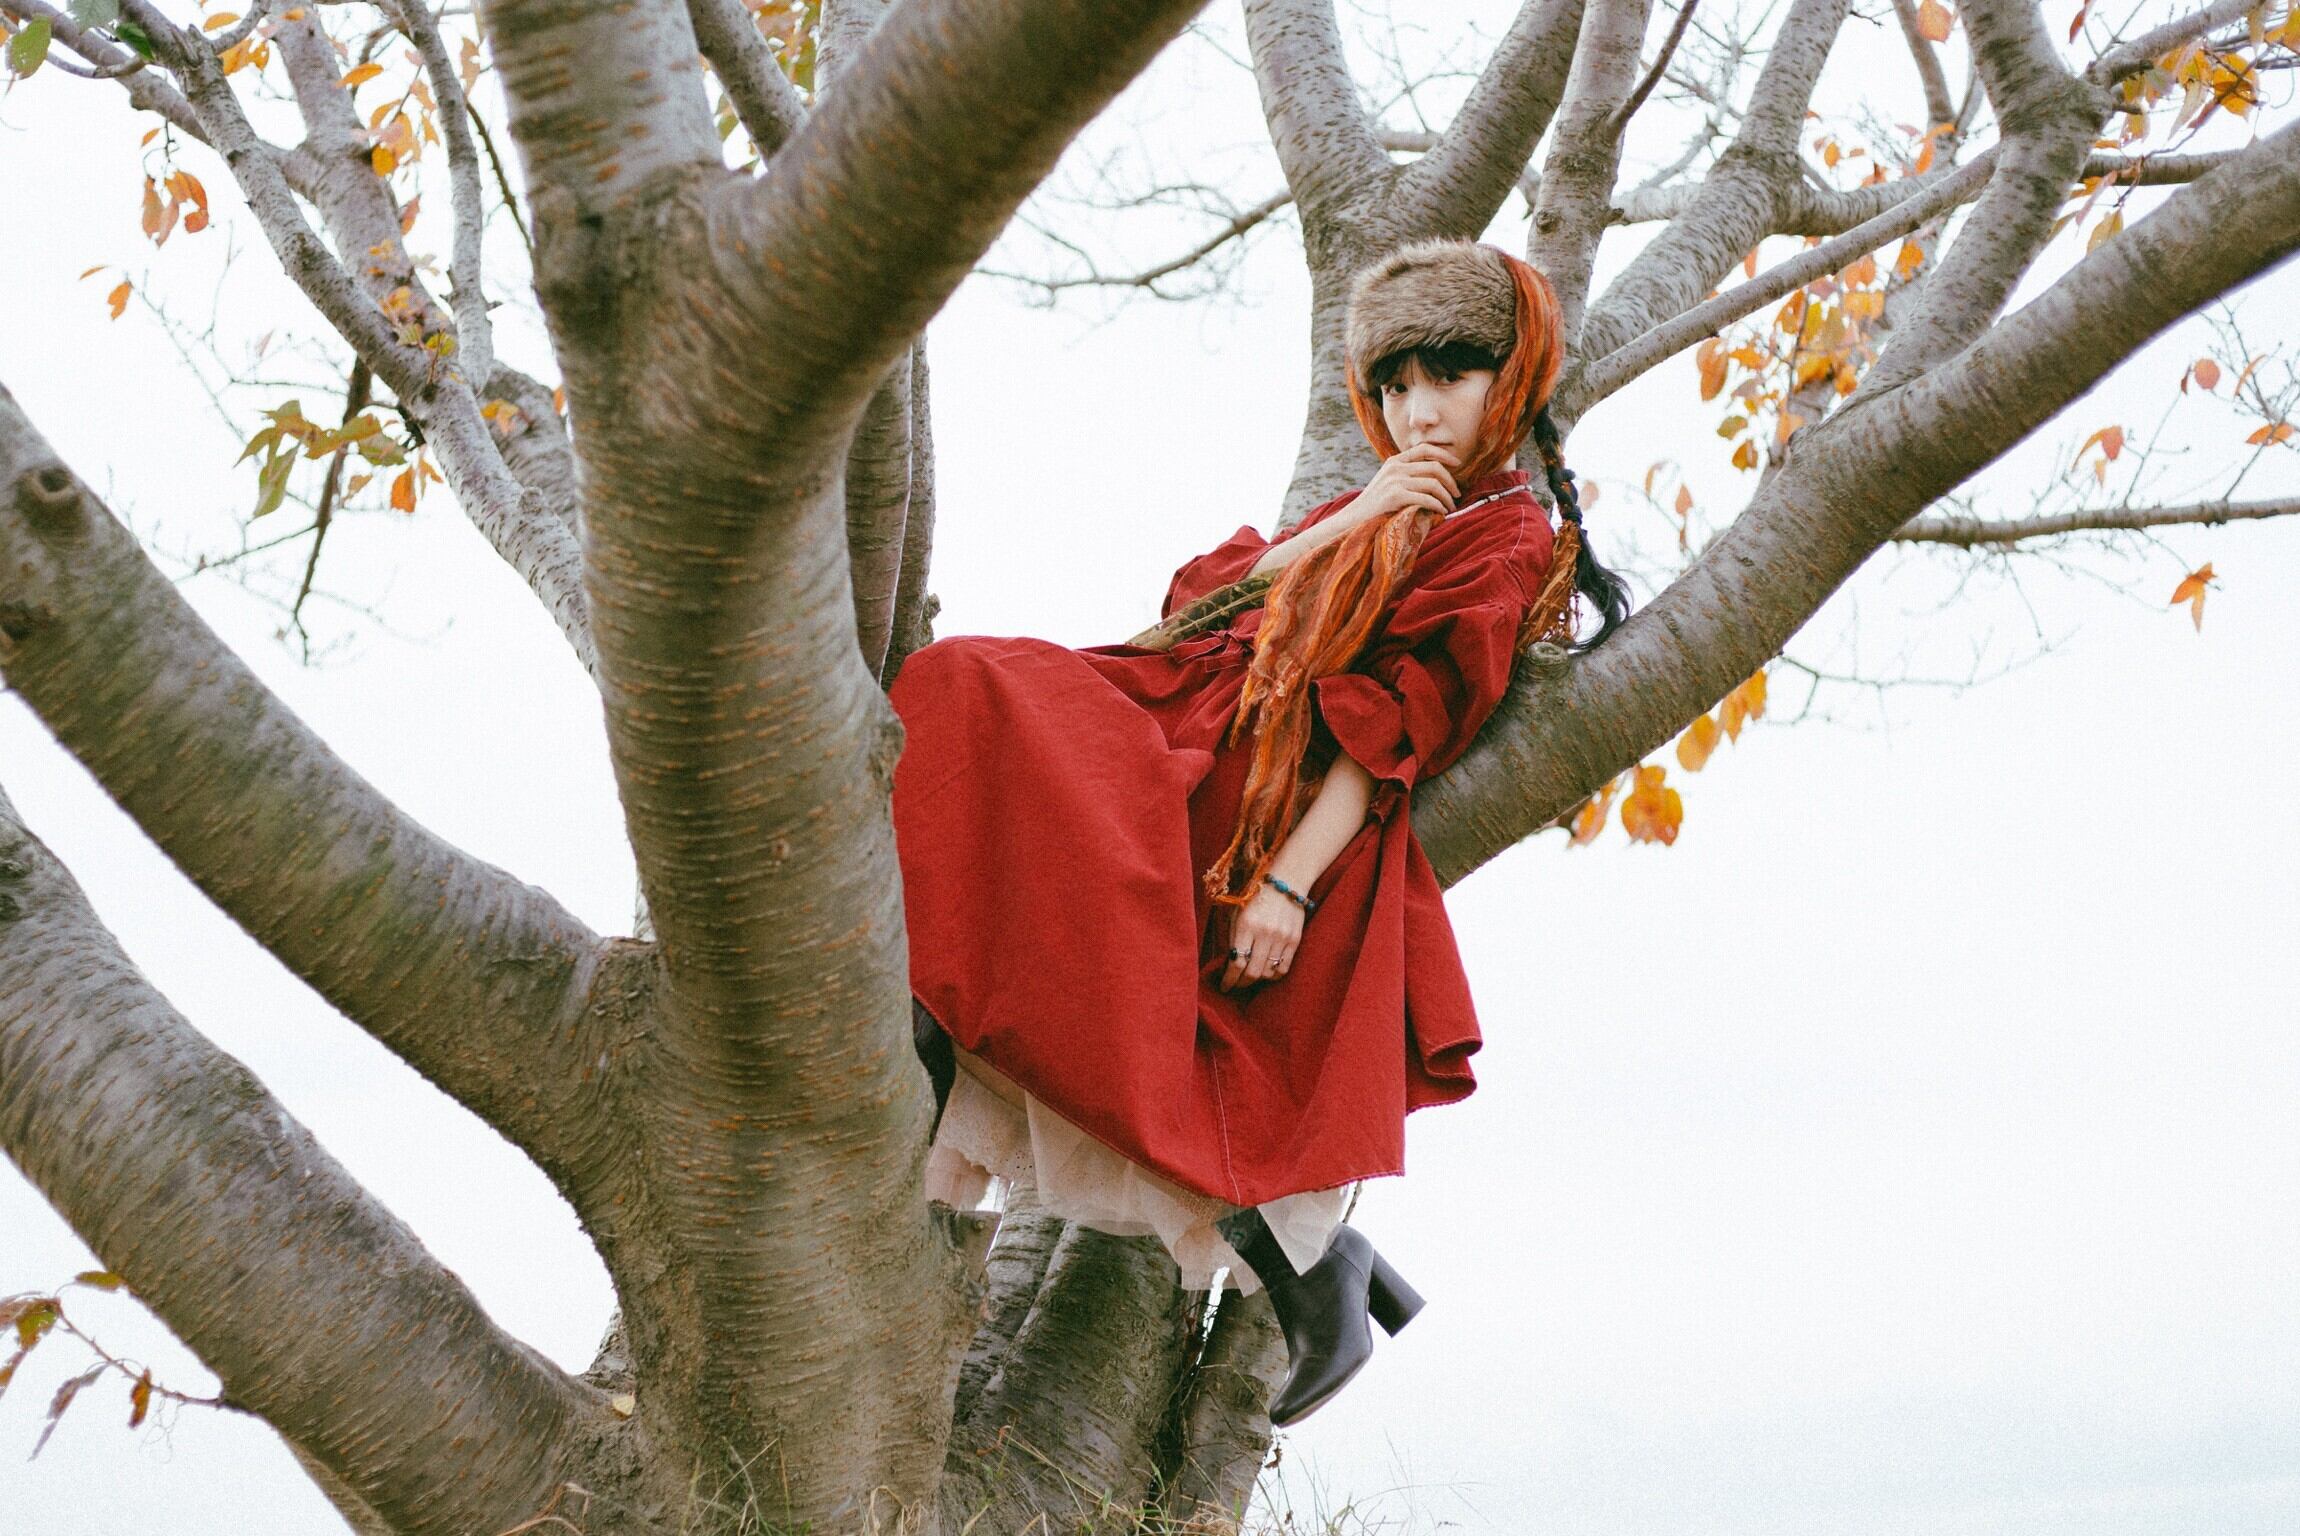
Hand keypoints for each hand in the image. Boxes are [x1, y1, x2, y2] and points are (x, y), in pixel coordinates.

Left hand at [1219, 882, 1306, 991]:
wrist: (1286, 881)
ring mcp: (1282, 938)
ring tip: (1250, 977)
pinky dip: (1273, 975)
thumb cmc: (1256, 896)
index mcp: (1246, 925)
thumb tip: (1229, 964)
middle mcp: (1265, 933)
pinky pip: (1284, 968)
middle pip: (1252, 972)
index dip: (1229, 980)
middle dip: (1241, 983)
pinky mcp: (1295, 940)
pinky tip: (1266, 972)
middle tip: (1236, 985)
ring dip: (1257, 979)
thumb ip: (1233, 938)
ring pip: (1268, 973)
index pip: (1236, 963)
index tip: (1224, 987)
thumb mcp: (1237, 912)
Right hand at [1341, 441, 1459, 530]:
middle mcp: (1395, 468)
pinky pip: (1426, 499)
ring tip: (1450, 507)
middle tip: (1457, 494)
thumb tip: (1434, 477)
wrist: (1353, 519)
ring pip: (1433, 483)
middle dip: (1450, 481)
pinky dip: (1438, 506)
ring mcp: (1395, 481)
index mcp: (1394, 461)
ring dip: (1446, 497)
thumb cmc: (1374, 506)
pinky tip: (1440, 512)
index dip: (1444, 455)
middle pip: (1434, 467)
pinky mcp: (1395, 497)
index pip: (1425, 449)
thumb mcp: (1388, 483)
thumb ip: (1405, 475)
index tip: (1457, 464)